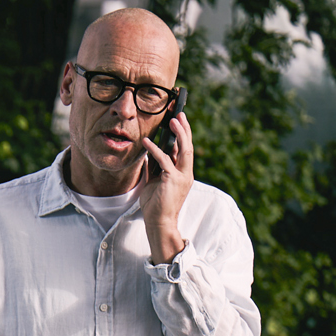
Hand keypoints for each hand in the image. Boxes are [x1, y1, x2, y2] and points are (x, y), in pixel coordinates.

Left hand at [140, 111, 192, 263]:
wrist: (159, 222)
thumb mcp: (155, 181)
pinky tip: (146, 141)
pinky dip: (155, 149)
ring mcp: (182, 177)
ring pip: (184, 150)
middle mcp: (186, 174)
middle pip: (188, 147)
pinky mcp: (172, 180)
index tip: (178, 120)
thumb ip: (156, 167)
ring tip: (173, 119)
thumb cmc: (156, 204)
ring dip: (179, 133)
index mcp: (183, 174)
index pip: (184, 150)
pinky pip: (164, 160)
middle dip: (185, 129)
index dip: (183, 135)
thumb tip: (150, 153)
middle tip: (180, 114)